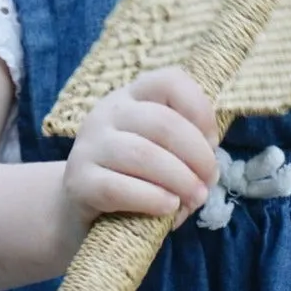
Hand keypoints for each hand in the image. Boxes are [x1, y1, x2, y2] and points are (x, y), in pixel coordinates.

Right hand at [60, 67, 218, 242]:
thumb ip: (186, 151)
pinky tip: (168, 208)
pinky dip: (153, 199)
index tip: (212, 142)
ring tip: (194, 199)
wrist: (80, 209)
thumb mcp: (160, 152)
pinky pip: (119, 188)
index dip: (200, 109)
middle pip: (163, 122)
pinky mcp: (78, 181)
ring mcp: (88, 146)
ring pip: (143, 155)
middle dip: (198, 156)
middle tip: (208, 183)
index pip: (170, 81)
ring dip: (180, 180)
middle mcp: (106, 113)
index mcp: (131, 98)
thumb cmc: (133, 178)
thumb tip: (208, 170)